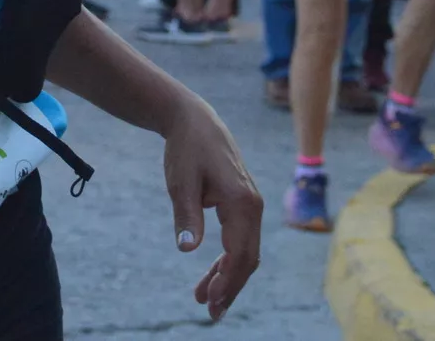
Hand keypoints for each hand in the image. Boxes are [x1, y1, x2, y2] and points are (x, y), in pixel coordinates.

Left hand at [162, 98, 262, 321]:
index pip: (239, 253)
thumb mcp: (181, 182)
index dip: (227, 281)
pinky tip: (210, 273)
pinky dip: (227, 259)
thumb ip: (186, 215)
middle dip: (231, 287)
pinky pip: (240, 239)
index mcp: (242, 202)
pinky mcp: (242, 204)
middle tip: (211, 314)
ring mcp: (250, 205)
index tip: (211, 303)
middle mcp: (253, 206)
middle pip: (247, 258)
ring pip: (245, 251)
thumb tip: (187, 249)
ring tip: (205, 300)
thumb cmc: (186, 149)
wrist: (194, 120)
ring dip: (228, 276)